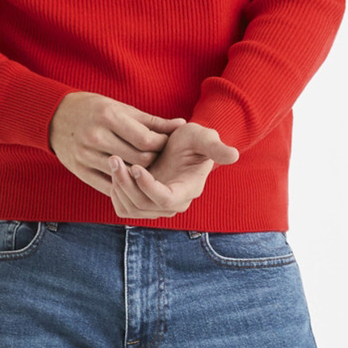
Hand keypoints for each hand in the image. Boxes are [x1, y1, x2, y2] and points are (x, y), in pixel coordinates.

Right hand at [48, 91, 186, 193]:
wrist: (54, 117)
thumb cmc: (93, 109)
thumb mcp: (120, 108)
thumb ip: (151, 121)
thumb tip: (181, 124)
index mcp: (108, 117)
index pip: (146, 140)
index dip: (162, 145)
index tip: (165, 144)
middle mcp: (96, 137)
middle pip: (139, 159)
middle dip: (154, 160)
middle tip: (158, 157)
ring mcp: (86, 156)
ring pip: (125, 174)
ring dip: (139, 174)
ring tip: (145, 167)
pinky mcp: (80, 171)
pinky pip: (108, 185)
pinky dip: (122, 184)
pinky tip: (130, 178)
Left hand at [105, 122, 238, 219]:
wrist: (180, 145)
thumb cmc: (193, 140)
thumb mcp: (205, 138)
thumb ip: (216, 148)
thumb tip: (234, 155)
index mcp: (188, 190)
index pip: (166, 200)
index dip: (148, 187)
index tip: (135, 166)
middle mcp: (173, 204)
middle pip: (144, 206)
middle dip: (126, 184)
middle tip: (115, 158)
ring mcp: (156, 207)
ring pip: (131, 209)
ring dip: (118, 187)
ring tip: (113, 161)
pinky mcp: (143, 204)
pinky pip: (124, 208)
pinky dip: (115, 193)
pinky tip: (114, 172)